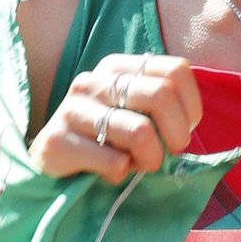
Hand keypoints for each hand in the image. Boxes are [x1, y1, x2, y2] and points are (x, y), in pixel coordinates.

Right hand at [27, 53, 201, 182]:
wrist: (48, 160)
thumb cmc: (102, 137)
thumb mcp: (130, 110)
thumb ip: (160, 104)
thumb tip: (192, 122)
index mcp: (118, 66)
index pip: (176, 70)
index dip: (191, 105)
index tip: (186, 128)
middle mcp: (94, 80)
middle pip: (161, 95)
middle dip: (176, 133)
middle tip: (169, 152)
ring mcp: (73, 108)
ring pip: (140, 131)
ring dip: (150, 159)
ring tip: (138, 165)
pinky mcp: (57, 140)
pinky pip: (114, 162)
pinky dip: (121, 174)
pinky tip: (109, 171)